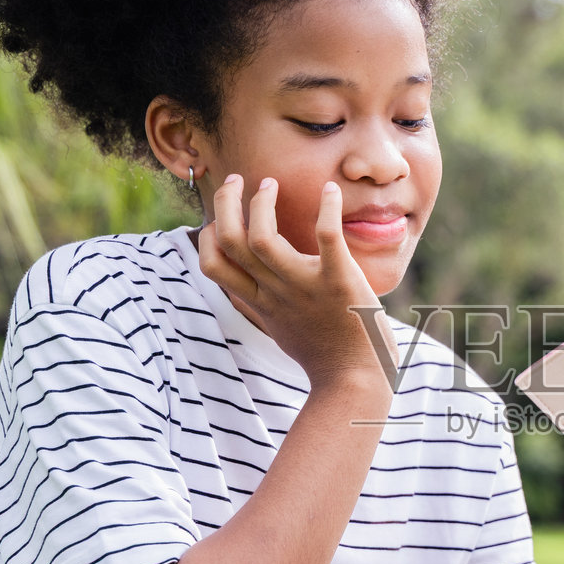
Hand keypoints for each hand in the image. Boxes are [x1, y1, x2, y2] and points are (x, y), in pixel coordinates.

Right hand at [198, 175, 398, 389]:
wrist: (356, 383)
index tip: (221, 218)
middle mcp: (275, 292)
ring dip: (261, 202)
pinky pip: (327, 238)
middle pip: (230, 241)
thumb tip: (248, 291)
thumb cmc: (323, 356)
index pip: (213, 265)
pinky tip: (330, 190)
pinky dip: (327, 208)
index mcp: (261, 302)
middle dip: (226, 204)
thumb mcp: (281, 329)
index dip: (208, 236)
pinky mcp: (339, 283)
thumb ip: (263, 306)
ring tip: (270, 184)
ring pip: (261, 237)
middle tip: (238, 181)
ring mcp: (305, 287)